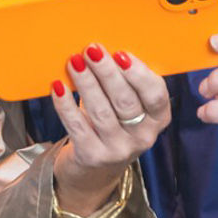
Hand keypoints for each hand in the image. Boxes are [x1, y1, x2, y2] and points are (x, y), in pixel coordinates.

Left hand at [51, 44, 169, 214]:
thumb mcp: (125, 104)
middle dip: (107, 72)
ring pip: (101, 111)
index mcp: (158, 118)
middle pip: (125, 101)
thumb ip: (123, 80)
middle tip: (92, 50)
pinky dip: (66, 104)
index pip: (156, 95)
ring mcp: (118, 150)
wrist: (94, 169)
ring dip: (86, 83)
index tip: (121, 53)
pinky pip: (77, 126)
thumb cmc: (111, 122)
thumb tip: (102, 48)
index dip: (139, 74)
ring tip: (74, 61)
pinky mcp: (92, 156)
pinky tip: (58, 86)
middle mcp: (143, 137)